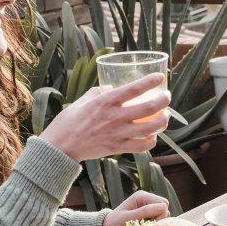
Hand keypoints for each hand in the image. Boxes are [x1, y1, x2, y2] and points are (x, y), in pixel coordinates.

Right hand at [40, 73, 169, 162]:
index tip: (161, 77)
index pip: (134, 88)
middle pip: (150, 107)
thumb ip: (99, 92)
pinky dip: (152, 141)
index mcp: (105, 101)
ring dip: (163, 121)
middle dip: (164, 100)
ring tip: (165, 116)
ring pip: (151, 128)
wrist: (60, 147)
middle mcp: (114, 117)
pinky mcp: (117, 148)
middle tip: (167, 96)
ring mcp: (117, 134)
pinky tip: (153, 136)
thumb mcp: (82, 100)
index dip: (151, 81)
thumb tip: (111, 87)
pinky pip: (142, 146)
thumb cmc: (68, 121)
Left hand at [102, 191, 170, 225]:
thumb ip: (146, 211)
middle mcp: (147, 198)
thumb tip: (164, 207)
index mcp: (142, 196)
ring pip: (163, 214)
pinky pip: (159, 217)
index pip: (163, 203)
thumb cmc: (115, 223)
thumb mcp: (129, 218)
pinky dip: (154, 224)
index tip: (150, 225)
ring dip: (156, 222)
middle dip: (159, 219)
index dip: (160, 215)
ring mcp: (148, 205)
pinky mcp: (149, 212)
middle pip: (165, 208)